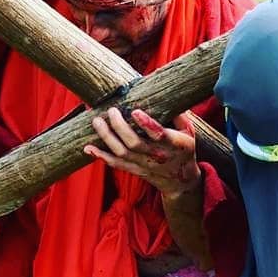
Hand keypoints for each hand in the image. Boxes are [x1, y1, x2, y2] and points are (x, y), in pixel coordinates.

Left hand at [85, 108, 200, 196]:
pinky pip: (115, 164)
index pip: (159, 135)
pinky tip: (88, 148)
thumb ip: (180, 116)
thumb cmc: (184, 149)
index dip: (146, 124)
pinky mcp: (135, 170)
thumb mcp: (189, 132)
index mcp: (173, 144)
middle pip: (134, 143)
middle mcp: (157, 156)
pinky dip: (101, 156)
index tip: (134, 111)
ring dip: (107, 137)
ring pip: (122, 153)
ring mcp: (144, 164)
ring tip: (97, 121)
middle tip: (111, 111)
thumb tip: (168, 96)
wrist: (180, 180)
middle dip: (120, 127)